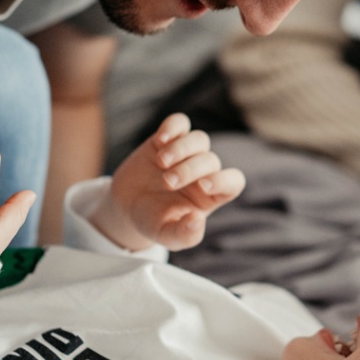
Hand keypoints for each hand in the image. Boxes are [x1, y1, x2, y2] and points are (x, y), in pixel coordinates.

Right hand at [92, 113, 245, 251]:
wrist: (126, 206)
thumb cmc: (153, 222)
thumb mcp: (167, 236)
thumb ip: (185, 235)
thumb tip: (198, 220)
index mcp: (211, 195)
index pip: (233, 181)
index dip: (224, 180)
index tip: (203, 186)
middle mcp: (203, 172)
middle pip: (211, 160)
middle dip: (190, 169)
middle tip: (168, 182)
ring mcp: (186, 153)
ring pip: (199, 139)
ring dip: (182, 148)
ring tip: (162, 162)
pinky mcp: (167, 140)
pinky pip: (180, 123)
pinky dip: (172, 127)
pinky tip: (160, 140)